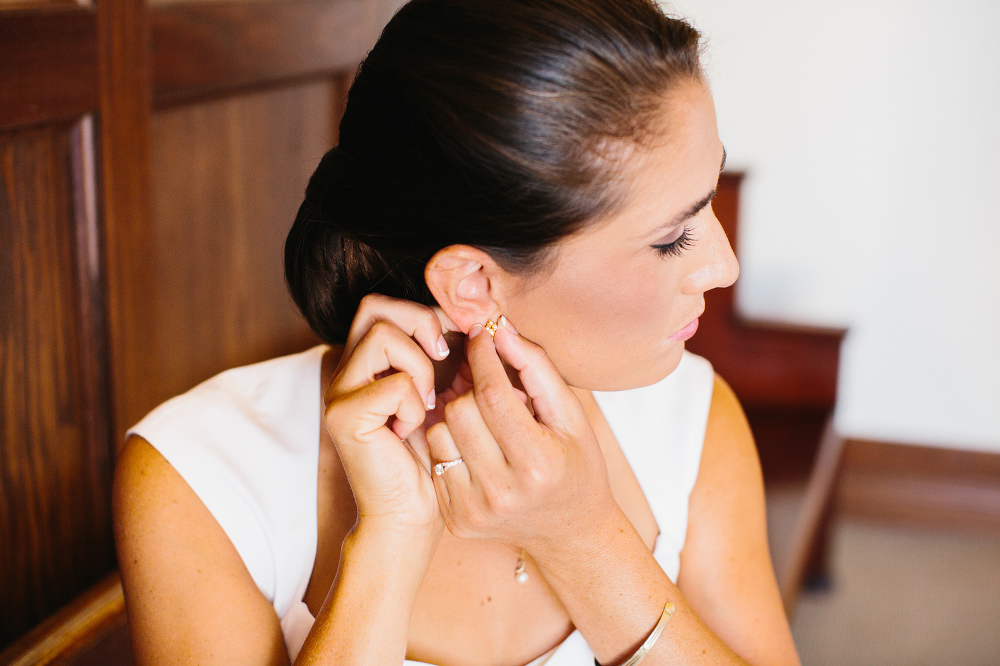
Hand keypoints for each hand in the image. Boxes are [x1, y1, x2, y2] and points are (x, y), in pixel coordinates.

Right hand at [323, 294, 453, 534]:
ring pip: (382, 335)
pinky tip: (410, 431)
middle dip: (420, 322)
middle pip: (373, 306)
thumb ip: (444, 355)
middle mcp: (346, 373)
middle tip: (443, 356)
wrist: (410, 514)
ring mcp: (339, 393)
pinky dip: (413, 404)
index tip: (451, 344)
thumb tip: (470, 318)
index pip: (381, 305)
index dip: (423, 313)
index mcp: (366, 364)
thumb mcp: (443, 394)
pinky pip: (392, 383)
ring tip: (426, 404)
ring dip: (419, 366)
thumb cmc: (431, 457)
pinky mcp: (344, 416)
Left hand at [426, 316, 620, 556]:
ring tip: (485, 421)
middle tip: (489, 387)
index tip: (480, 336)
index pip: (493, 394)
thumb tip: (499, 330)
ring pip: (440, 433)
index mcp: (538, 464)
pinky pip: (435, 460)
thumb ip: (536, 369)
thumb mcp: (572, 416)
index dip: (482, 357)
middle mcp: (502, 492)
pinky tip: (474, 445)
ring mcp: (474, 510)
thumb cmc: (577, 467)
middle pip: (459, 412)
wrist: (571, 535)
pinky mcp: (455, 520)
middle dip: (471, 389)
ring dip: (457, 417)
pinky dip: (450, 443)